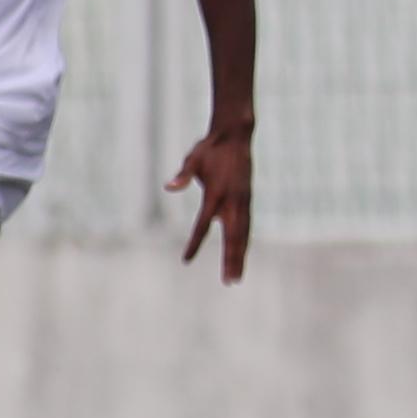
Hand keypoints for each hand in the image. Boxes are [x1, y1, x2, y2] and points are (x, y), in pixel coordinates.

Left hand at [169, 121, 255, 278]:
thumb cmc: (210, 148)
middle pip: (232, 237)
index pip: (203, 225)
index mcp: (216, 194)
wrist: (236, 135)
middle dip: (230, 260)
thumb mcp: (193, 159)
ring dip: (240, 256)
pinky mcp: (247, 199)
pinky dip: (245, 242)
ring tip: (237, 276)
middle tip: (230, 282)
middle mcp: (232, 201)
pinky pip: (247, 225)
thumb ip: (183, 175)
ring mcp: (243, 201)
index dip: (194, 243)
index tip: (186, 260)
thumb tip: (169, 186)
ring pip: (243, 234)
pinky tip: (242, 254)